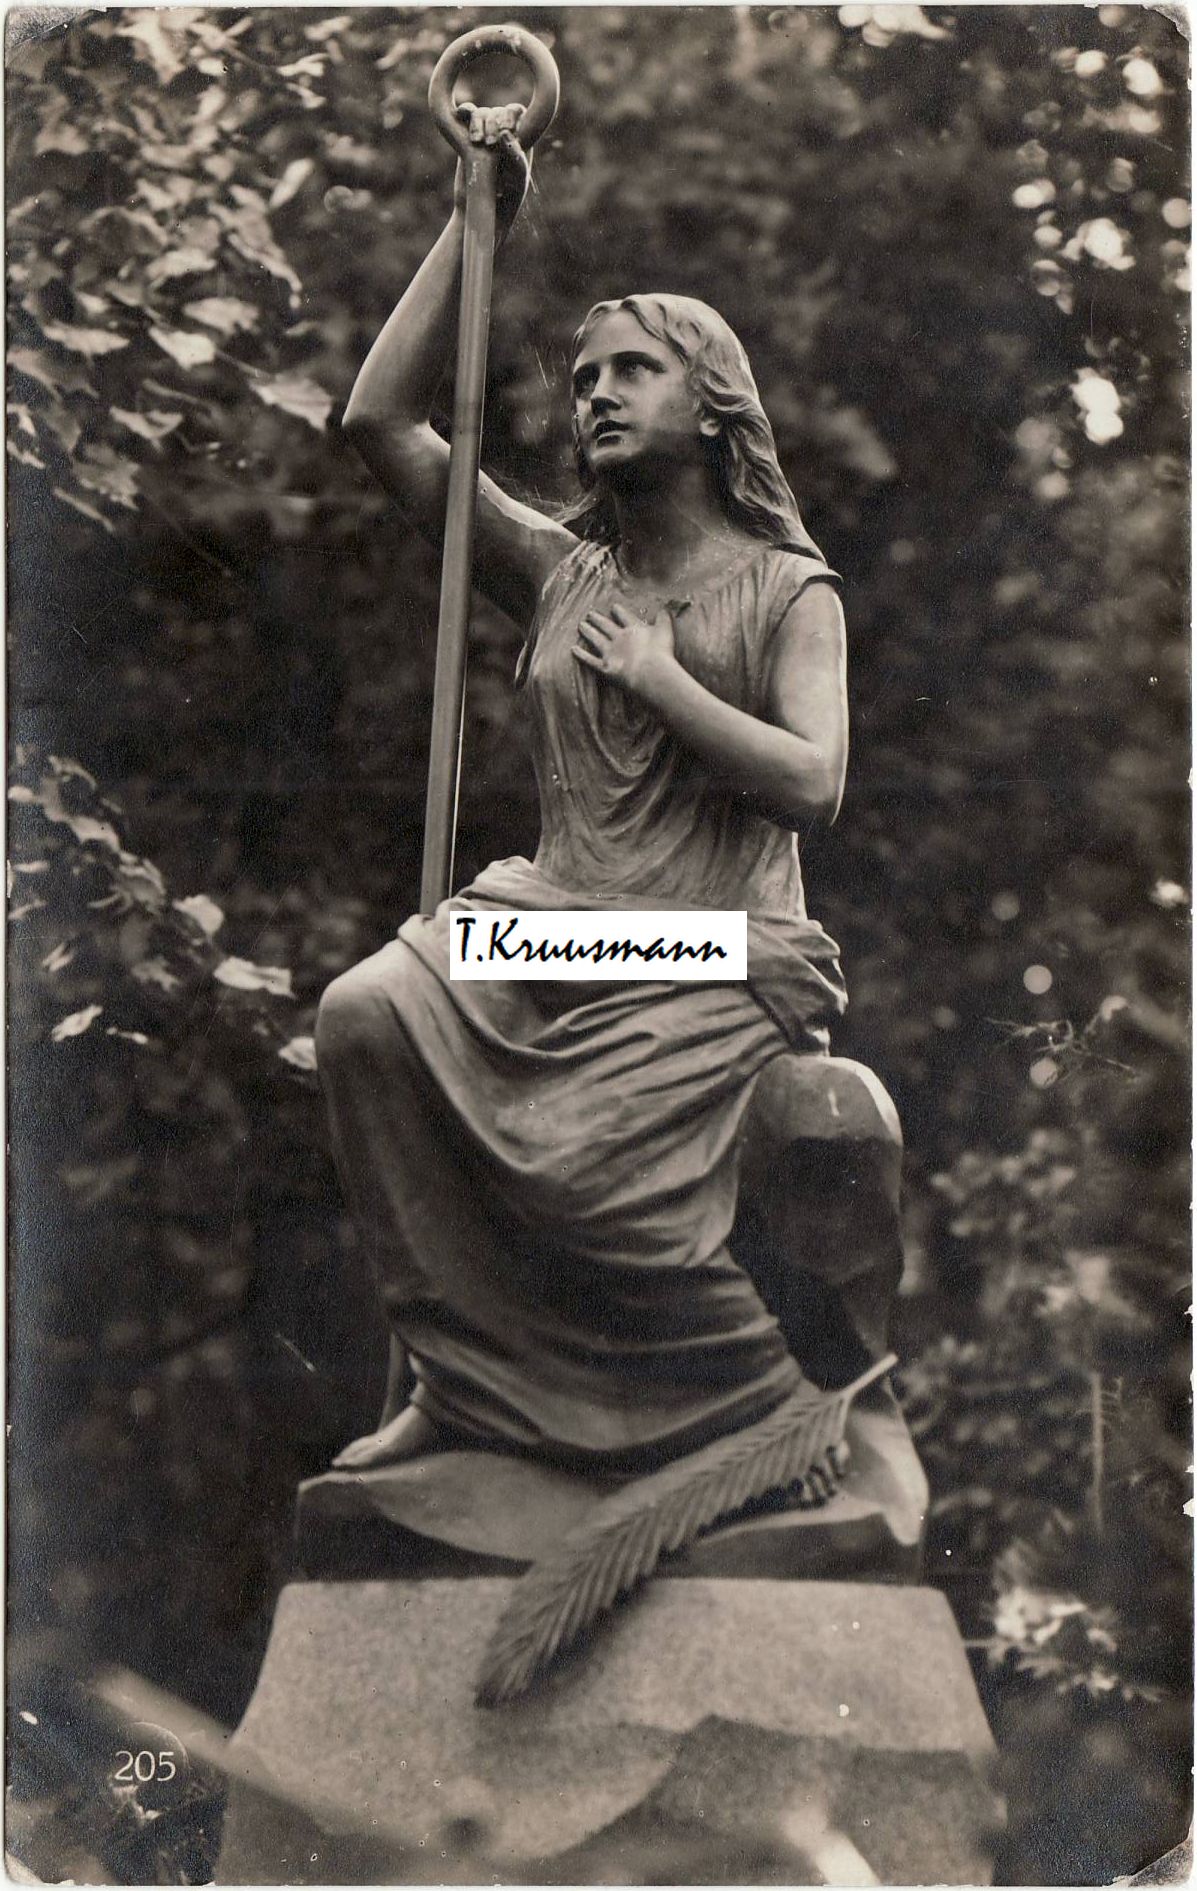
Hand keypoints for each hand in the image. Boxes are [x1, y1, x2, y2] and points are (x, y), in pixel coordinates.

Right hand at [452, 104, 530, 234]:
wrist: (480, 208)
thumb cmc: (507, 198)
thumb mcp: (517, 179)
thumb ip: (515, 156)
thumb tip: (503, 133)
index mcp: (520, 138)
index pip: (516, 112)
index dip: (510, 116)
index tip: (506, 131)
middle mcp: (502, 133)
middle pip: (497, 111)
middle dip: (492, 123)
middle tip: (489, 145)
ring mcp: (483, 134)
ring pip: (481, 113)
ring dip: (478, 121)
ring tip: (476, 142)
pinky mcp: (465, 137)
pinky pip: (466, 115)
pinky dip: (465, 111)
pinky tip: (462, 113)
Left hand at [573, 604, 677, 698]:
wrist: (651, 672)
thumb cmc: (661, 652)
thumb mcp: (665, 631)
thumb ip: (663, 618)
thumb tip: (665, 608)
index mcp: (633, 628)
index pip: (624, 616)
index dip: (618, 611)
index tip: (613, 607)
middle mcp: (618, 638)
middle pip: (605, 626)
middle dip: (597, 619)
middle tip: (590, 614)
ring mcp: (610, 652)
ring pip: (595, 639)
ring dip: (588, 632)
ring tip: (581, 626)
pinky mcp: (604, 667)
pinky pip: (589, 660)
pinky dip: (581, 655)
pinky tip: (573, 649)